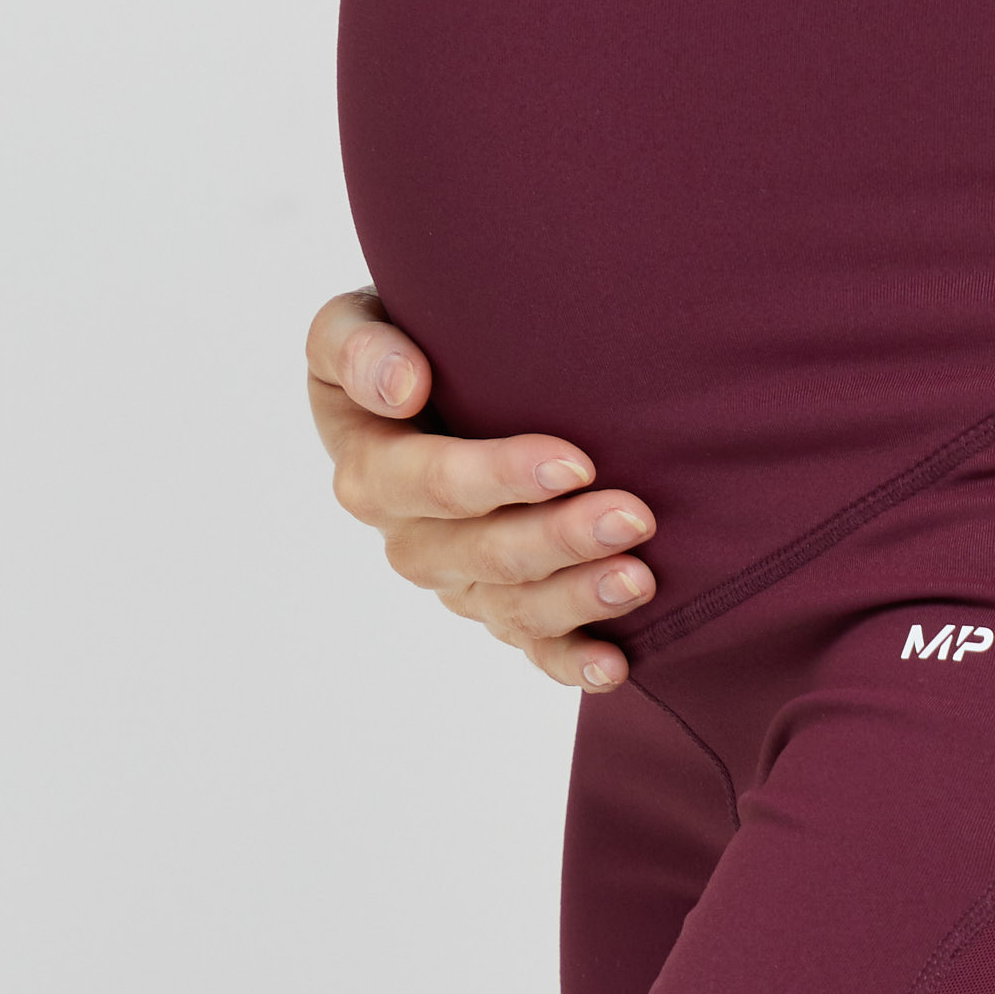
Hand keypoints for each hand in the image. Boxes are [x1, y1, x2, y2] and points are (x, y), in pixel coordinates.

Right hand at [305, 290, 656, 690]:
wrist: (437, 381)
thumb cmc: (406, 343)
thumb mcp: (354, 326)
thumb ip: (360, 347)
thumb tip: (401, 386)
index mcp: (370, 469)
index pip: (429, 482)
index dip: (499, 478)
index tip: (574, 463)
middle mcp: (410, 537)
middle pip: (482, 553)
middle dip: (559, 539)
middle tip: (633, 516)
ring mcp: (458, 581)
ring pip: (512, 607)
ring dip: (578, 598)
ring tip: (640, 579)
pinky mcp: (501, 607)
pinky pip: (532, 647)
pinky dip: (571, 662)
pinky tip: (614, 666)